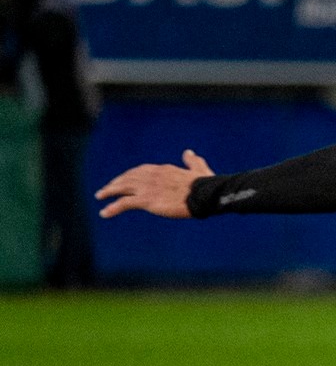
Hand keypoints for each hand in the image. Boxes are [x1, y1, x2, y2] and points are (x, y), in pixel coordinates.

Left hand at [96, 151, 212, 219]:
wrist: (205, 194)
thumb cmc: (205, 184)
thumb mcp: (199, 169)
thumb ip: (191, 161)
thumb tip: (188, 152)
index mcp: (162, 169)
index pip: (141, 171)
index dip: (130, 175)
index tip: (124, 179)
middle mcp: (151, 176)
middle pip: (128, 177)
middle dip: (116, 182)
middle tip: (106, 188)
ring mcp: (147, 188)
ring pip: (122, 187)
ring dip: (109, 191)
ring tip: (100, 196)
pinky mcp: (146, 200)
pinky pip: (124, 203)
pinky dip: (112, 208)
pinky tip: (104, 213)